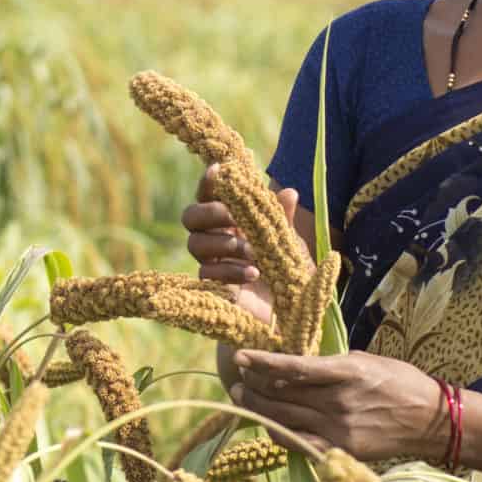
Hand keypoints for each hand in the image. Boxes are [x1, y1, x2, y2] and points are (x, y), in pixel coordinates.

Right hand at [182, 163, 301, 327]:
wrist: (289, 311)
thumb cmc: (288, 269)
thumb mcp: (290, 242)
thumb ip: (283, 219)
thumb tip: (289, 192)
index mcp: (231, 218)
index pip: (210, 194)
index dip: (209, 181)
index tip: (219, 170)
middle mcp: (216, 236)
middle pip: (191, 216)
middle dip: (210, 213)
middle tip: (234, 219)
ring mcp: (211, 262)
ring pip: (195, 244)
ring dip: (224, 244)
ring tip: (254, 254)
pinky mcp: (211, 287)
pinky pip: (207, 273)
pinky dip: (230, 270)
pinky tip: (254, 274)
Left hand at [228, 349, 445, 462]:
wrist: (433, 421)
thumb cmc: (401, 383)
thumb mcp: (366, 360)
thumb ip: (330, 364)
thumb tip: (295, 365)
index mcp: (347, 372)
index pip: (294, 367)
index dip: (263, 363)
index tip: (240, 357)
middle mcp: (339, 402)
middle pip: (281, 394)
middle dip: (252, 385)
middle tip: (237, 377)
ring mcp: (339, 429)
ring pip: (283, 418)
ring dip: (257, 407)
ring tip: (241, 396)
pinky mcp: (341, 450)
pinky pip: (298, 443)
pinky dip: (278, 433)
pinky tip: (267, 422)